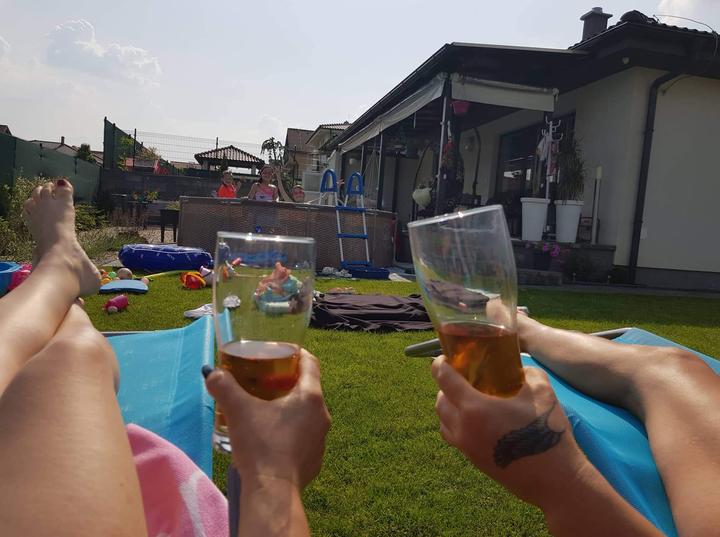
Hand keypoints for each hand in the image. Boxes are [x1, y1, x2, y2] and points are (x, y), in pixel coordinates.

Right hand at [205, 350, 330, 489]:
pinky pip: (303, 438)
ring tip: (266, 410)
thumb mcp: (238, 410)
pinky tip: (271, 438)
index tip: (281, 353)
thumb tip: (211, 372)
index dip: (296, 354)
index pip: (311, 363)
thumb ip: (224, 386)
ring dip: (289, 410)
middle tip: (265, 381)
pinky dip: (290, 433)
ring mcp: (321, 440)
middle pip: (308, 389)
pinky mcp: (314, 460)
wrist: (272, 492)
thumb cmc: (260, 444)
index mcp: (311, 397)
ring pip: (306, 415)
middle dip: (287, 383)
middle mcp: (322, 415)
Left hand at [432, 357, 585, 506]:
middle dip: (444, 386)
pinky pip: (454, 438)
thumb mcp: (542, 392)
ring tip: (465, 399)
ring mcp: (467, 447)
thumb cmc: (546, 432)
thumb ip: (529, 373)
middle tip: (460, 378)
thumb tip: (521, 369)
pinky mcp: (474, 461)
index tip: (444, 357)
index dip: (440, 364)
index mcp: (474, 408)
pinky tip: (476, 421)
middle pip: (440, 402)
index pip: (444, 380)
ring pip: (443, 422)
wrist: (554, 479)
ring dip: (448, 407)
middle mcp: (463, 428)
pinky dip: (455, 425)